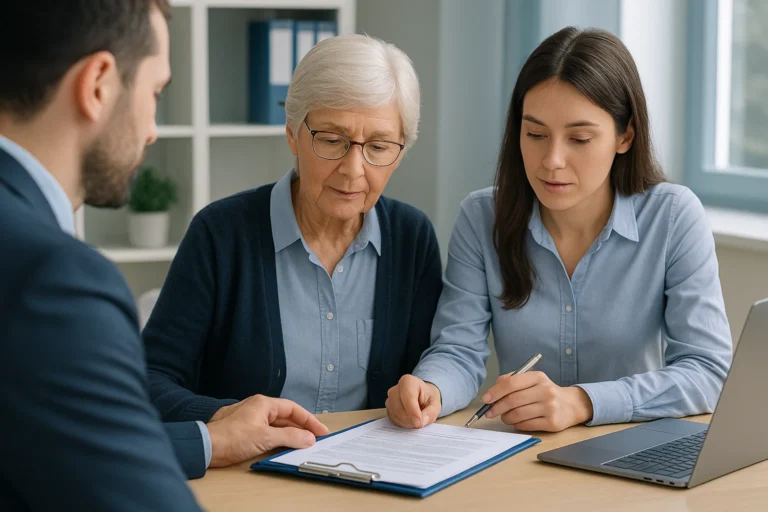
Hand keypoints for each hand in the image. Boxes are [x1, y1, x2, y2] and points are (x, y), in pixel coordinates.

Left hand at [206, 395, 329, 466]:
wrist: (206, 446)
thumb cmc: (232, 438)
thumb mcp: (265, 437)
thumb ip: (290, 436)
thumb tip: (309, 438)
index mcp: (264, 403)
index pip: (293, 409)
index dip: (309, 420)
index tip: (321, 430)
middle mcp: (258, 407)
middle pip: (286, 416)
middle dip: (302, 427)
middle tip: (316, 438)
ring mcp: (251, 418)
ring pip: (277, 424)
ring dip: (291, 433)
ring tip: (304, 443)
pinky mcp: (245, 429)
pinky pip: (268, 431)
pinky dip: (279, 437)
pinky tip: (284, 445)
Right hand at [385, 375, 441, 428]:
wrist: (422, 397)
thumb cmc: (428, 398)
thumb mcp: (436, 404)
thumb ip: (431, 412)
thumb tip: (422, 421)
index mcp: (408, 381)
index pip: (407, 396)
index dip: (413, 412)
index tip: (419, 422)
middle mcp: (396, 388)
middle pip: (398, 406)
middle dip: (409, 419)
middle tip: (420, 424)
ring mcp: (390, 398)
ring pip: (394, 413)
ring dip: (406, 422)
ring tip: (416, 421)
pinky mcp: (388, 408)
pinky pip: (392, 418)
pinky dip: (402, 423)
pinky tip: (410, 421)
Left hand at [482, 371, 592, 431]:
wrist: (571, 405)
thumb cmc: (544, 392)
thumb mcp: (532, 381)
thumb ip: (512, 381)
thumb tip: (491, 392)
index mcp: (538, 377)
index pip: (512, 383)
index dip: (496, 391)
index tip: (486, 399)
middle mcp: (546, 391)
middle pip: (513, 400)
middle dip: (497, 407)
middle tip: (489, 412)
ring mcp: (550, 407)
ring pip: (518, 414)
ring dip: (506, 417)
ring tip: (505, 417)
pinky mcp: (552, 423)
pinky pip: (526, 425)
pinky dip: (516, 424)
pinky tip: (517, 421)